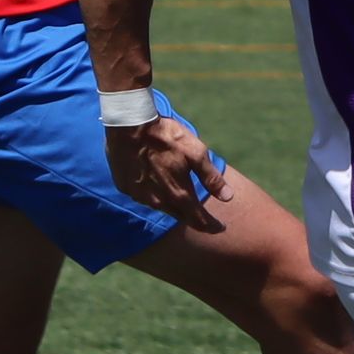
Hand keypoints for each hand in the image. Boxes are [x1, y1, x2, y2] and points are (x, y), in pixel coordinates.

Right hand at [107, 113, 231, 229]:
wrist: (128, 124)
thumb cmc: (165, 136)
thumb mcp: (195, 152)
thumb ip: (211, 177)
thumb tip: (228, 197)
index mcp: (178, 193)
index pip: (198, 220)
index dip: (211, 226)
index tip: (220, 228)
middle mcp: (158, 201)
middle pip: (180, 217)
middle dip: (194, 219)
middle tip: (205, 219)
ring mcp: (139, 196)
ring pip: (162, 208)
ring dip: (174, 206)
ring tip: (182, 201)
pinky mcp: (125, 188)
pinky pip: (144, 197)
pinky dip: (154, 195)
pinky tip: (156, 185)